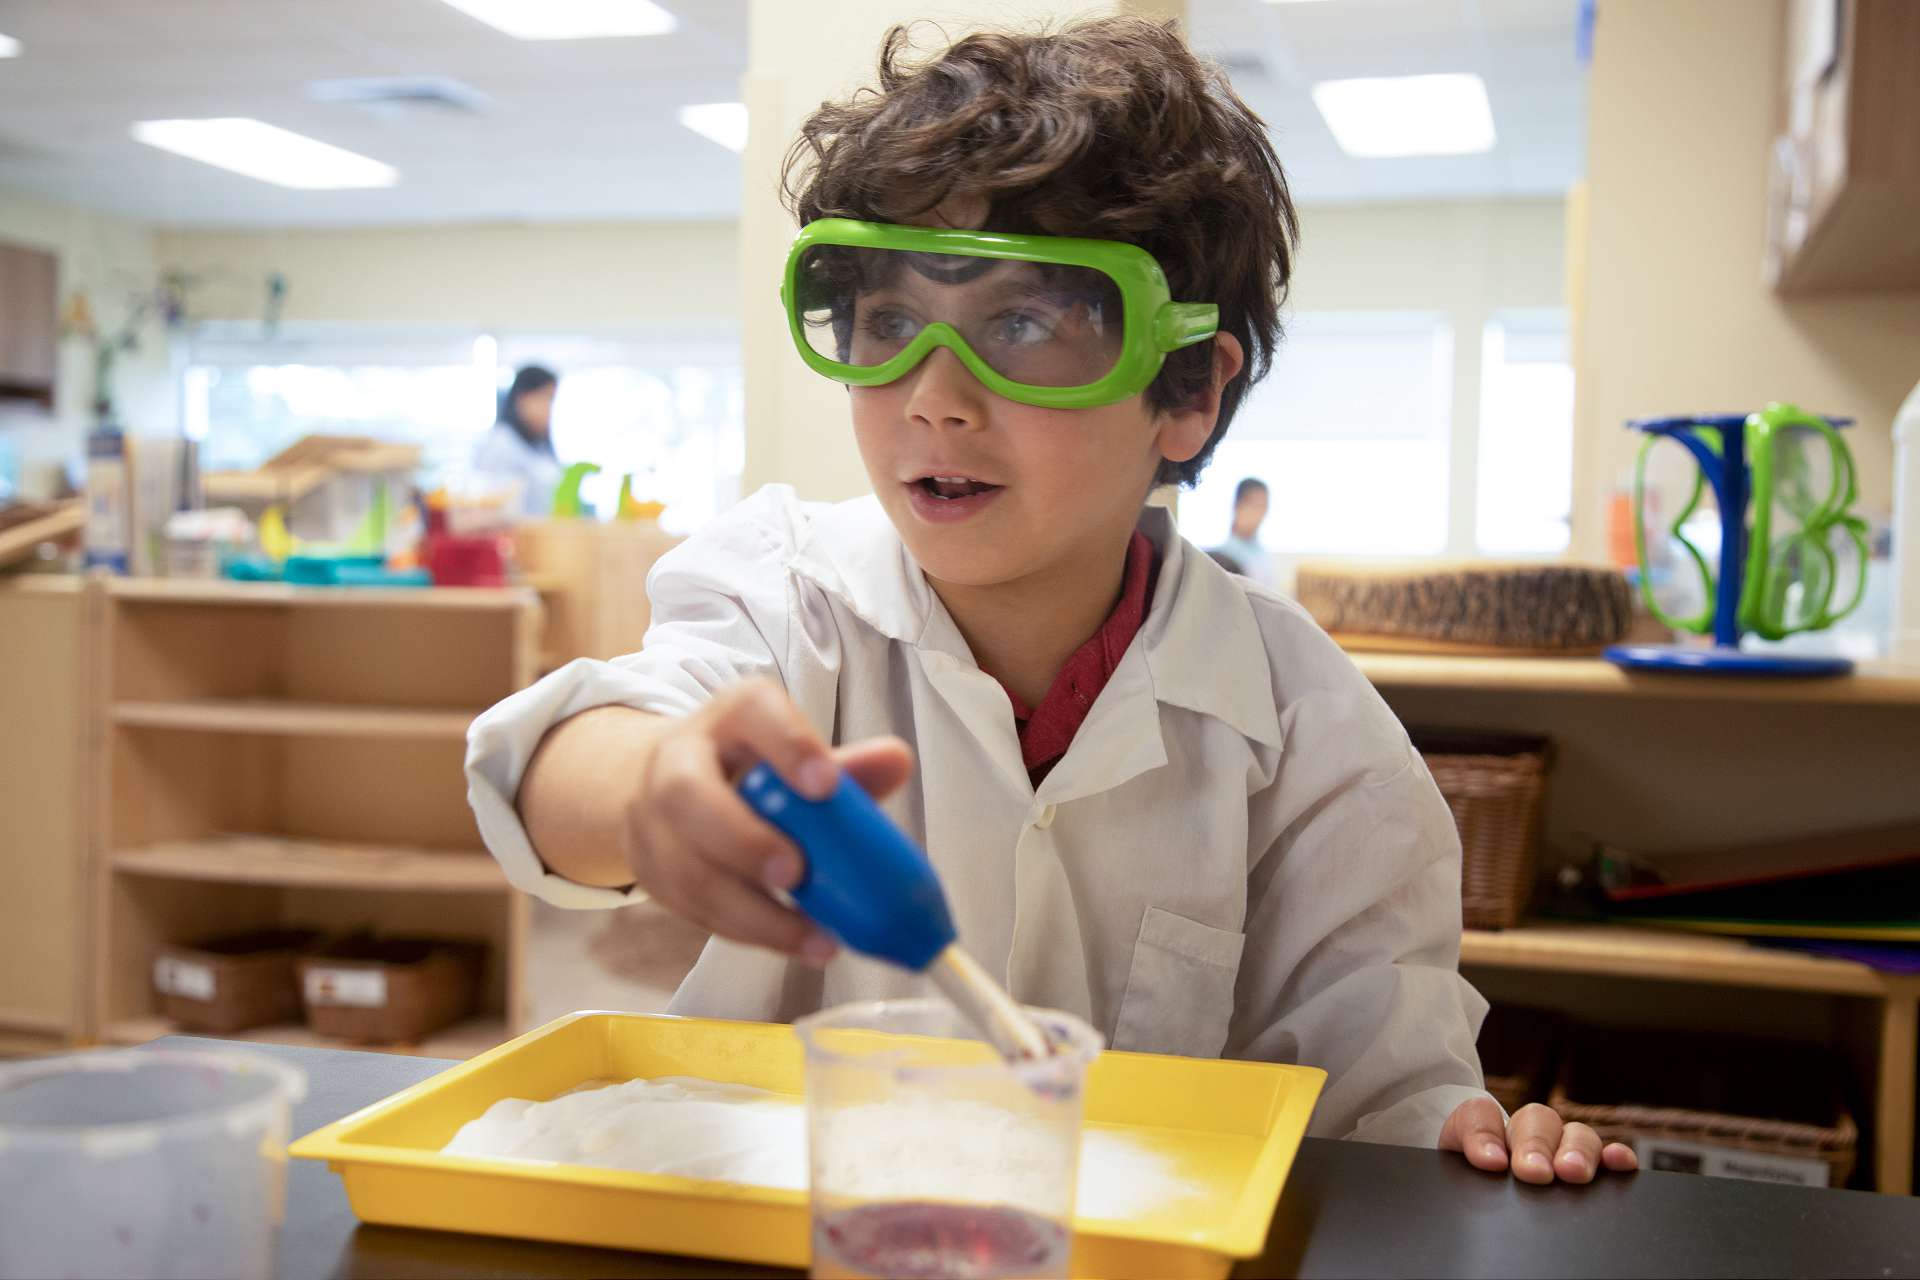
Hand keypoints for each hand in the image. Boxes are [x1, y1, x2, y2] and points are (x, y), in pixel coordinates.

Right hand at [628, 679, 913, 963]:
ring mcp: (652, 819)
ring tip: (813, 936)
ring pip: (687, 870)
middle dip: (742, 840)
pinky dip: (746, 933)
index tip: (827, 784)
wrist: (668, 786)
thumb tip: (898, 761)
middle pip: (688, 795)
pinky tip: (795, 943)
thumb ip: (849, 766)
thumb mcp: (796, 756)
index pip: (753, 711)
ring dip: (752, 912)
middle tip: (796, 872)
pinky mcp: (650, 873)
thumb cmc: (753, 769)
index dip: (789, 746)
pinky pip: (693, 909)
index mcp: (731, 717)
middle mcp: (678, 759)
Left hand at [1440, 1098, 1638, 1184]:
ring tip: (1573, 1173)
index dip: (1484, 1135)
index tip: (1490, 1163)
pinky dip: (1614, 1156)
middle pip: (1534, 1120)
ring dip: (1575, 1150)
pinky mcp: (1587, 1164)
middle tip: (1534, 1173)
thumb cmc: (1467, 1180)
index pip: (1479, 1116)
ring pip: (1573, 1132)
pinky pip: (1604, 1155)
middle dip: (1535, 1146)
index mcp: (1479, 1131)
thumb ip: (1459, 1171)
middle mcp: (1522, 1133)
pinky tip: (1619, 1162)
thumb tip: (1484, 1170)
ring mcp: (1558, 1145)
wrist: (1478, 1187)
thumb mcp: (1452, 1174)